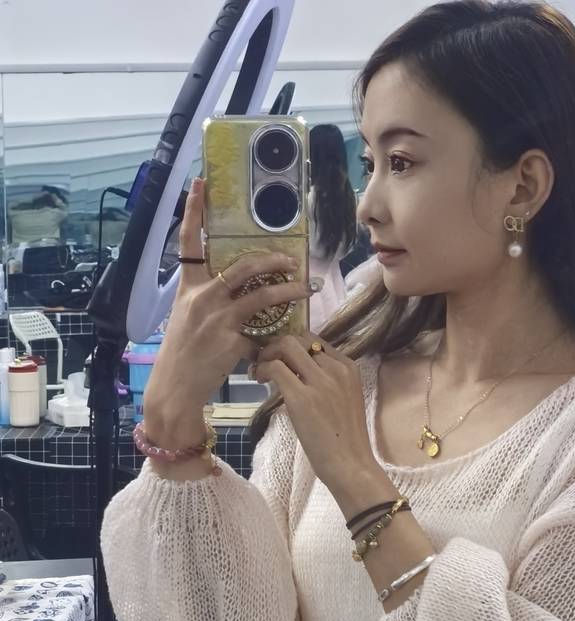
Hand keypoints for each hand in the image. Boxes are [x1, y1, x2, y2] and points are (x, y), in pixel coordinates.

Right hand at [143, 178, 311, 426]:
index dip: (192, 211)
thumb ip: (213, 306)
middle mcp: (201, 297)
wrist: (175, 388)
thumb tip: (242, 303)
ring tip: (304, 285)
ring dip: (287, 287)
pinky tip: (291, 334)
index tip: (200, 184)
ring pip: (261, 293)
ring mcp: (217, 317)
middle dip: (271, 258)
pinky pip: (263, 329)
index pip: (188, 242)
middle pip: (241, 265)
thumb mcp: (190, 322)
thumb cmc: (183, 357)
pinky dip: (277, 332)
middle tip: (290, 258)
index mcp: (188, 288)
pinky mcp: (231, 338)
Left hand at [252, 334, 380, 496]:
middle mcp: (335, 368)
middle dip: (278, 345)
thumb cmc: (346, 440)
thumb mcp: (345, 399)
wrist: (350, 464)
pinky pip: (275, 368)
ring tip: (260, 370)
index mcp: (348, 367)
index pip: (316, 341)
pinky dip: (262, 369)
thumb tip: (300, 373)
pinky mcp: (301, 397)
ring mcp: (319, 381)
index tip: (282, 357)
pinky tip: (259, 380)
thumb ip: (329, 381)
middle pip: (299, 338)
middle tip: (266, 360)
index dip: (294, 345)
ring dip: (267, 354)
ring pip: (286, 346)